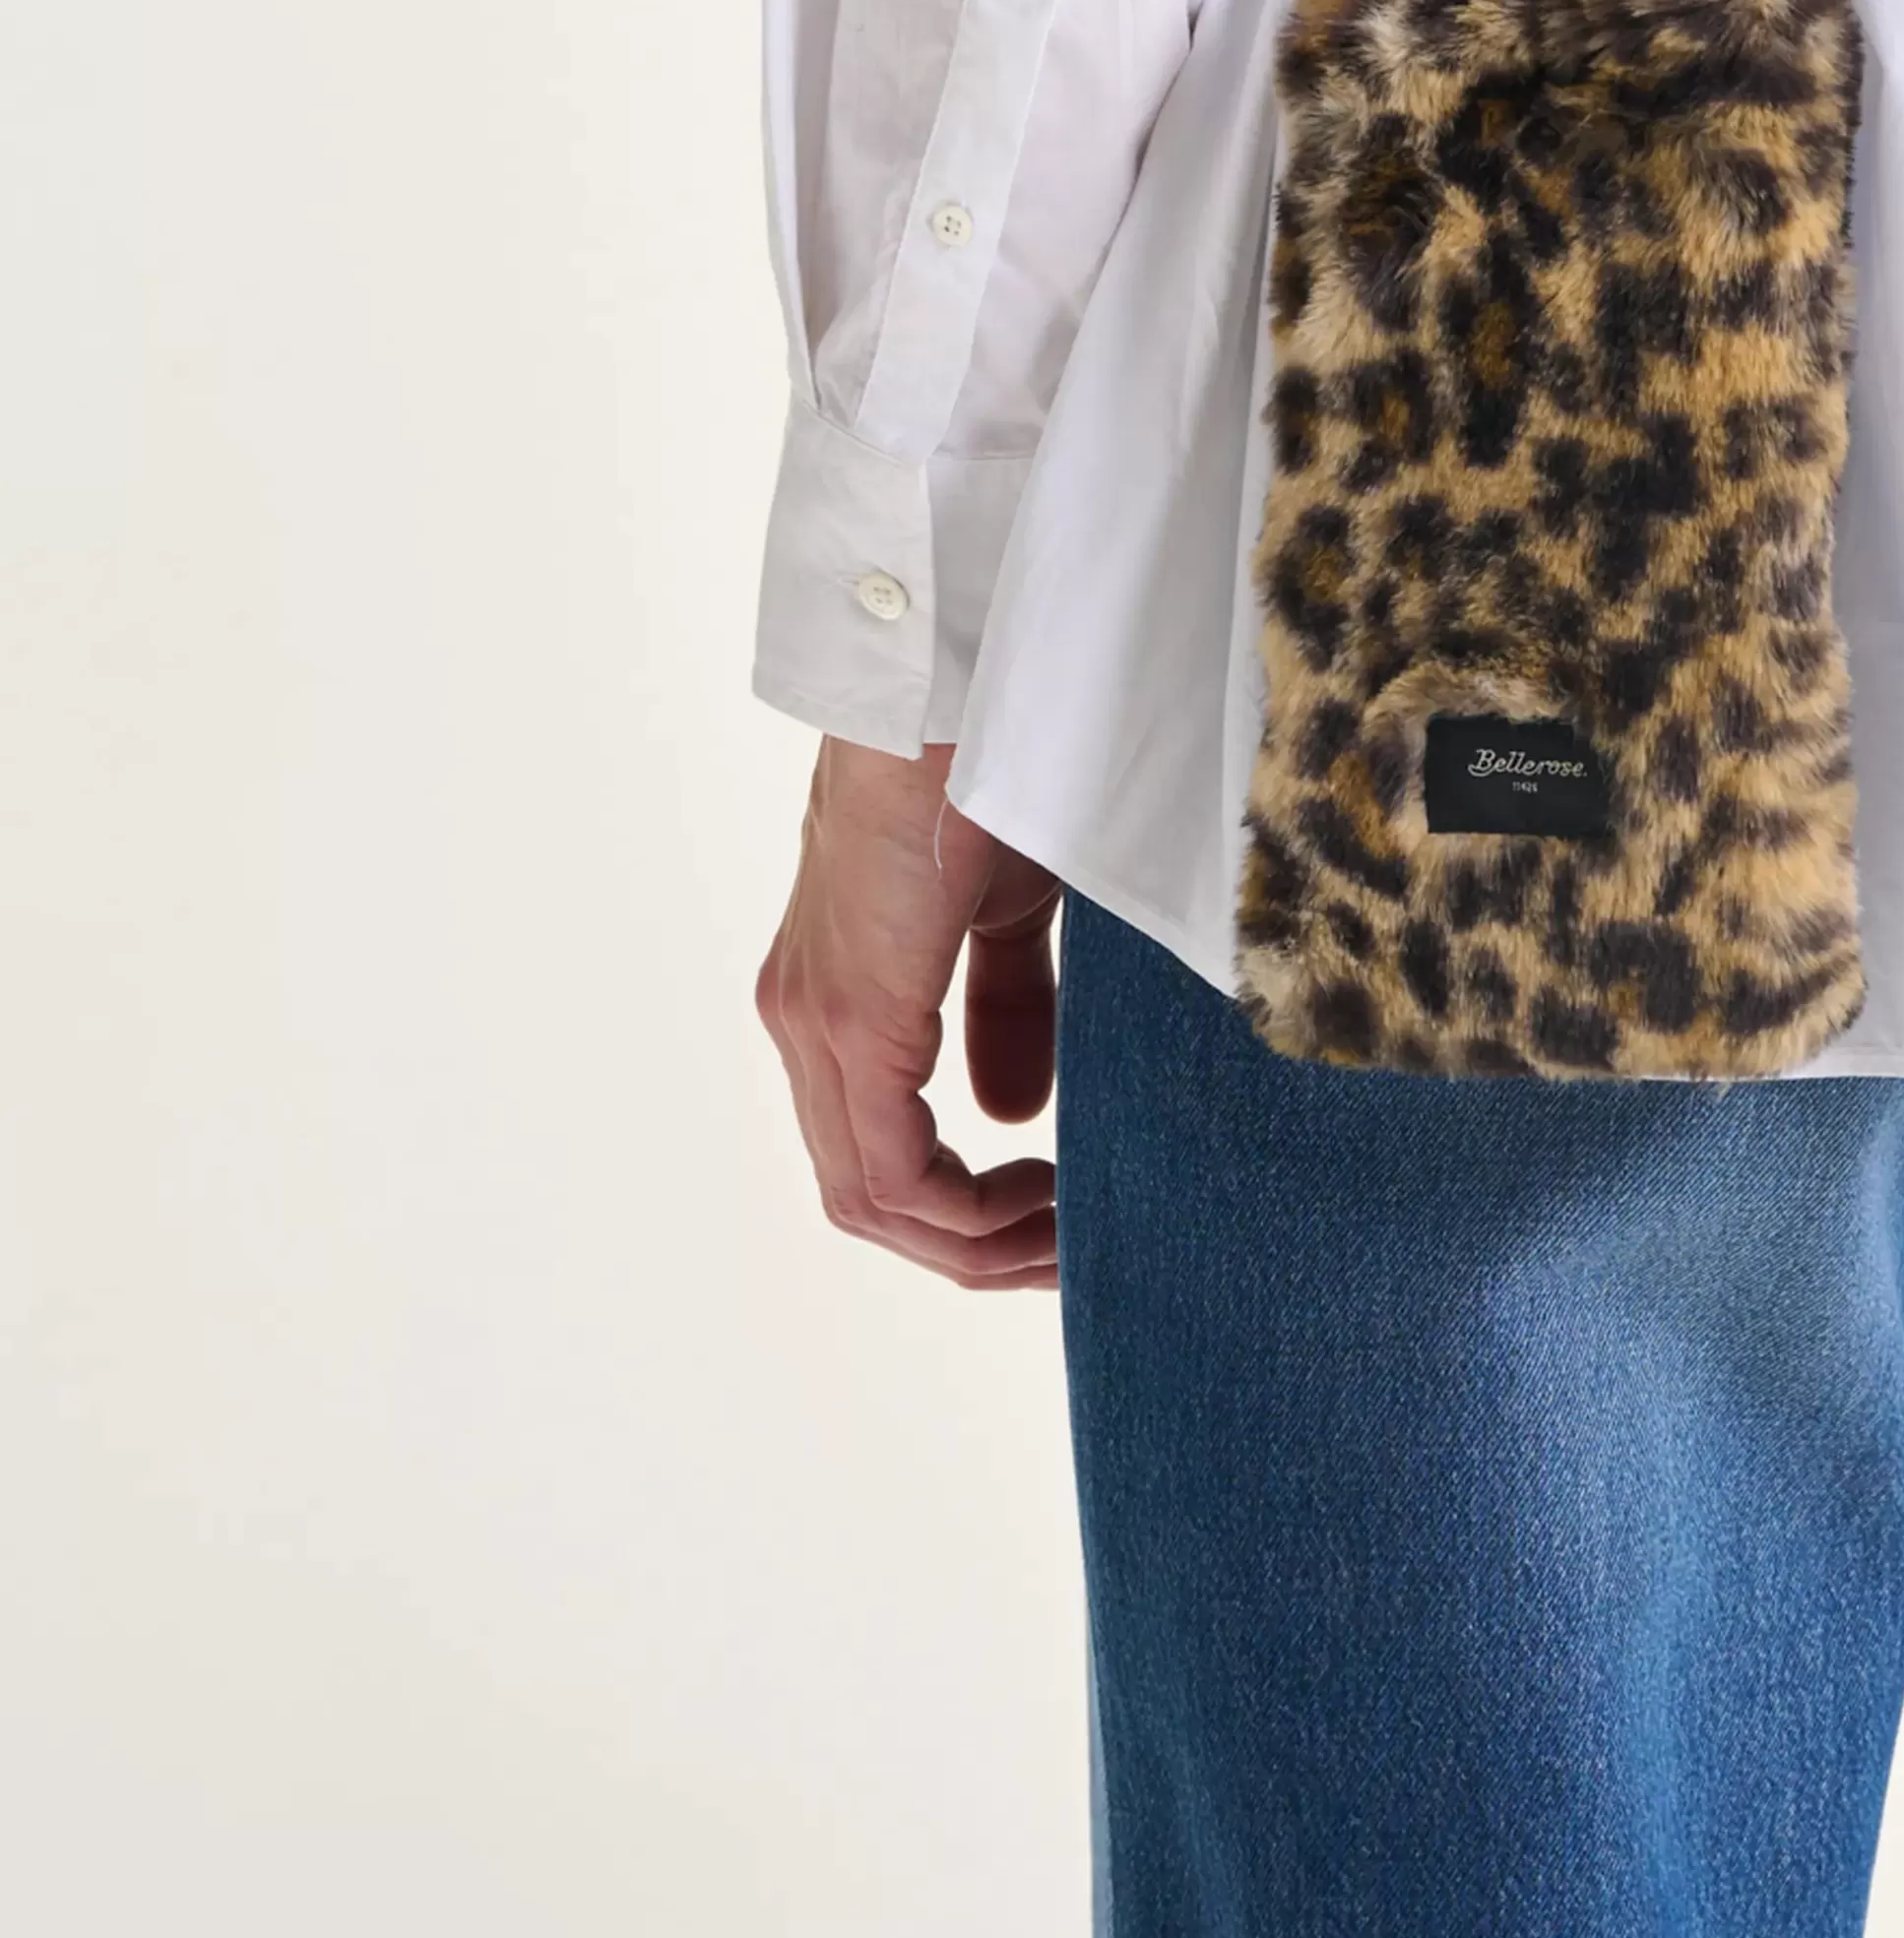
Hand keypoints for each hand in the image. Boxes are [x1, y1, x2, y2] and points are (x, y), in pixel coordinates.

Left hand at [756, 737, 1065, 1288]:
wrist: (953, 685)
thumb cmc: (986, 764)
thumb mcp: (1004, 908)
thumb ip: (1004, 1010)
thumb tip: (1012, 1111)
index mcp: (838, 994)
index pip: (875, 1152)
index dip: (960, 1209)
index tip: (1054, 1216)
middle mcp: (804, 1022)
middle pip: (866, 1196)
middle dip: (970, 1245)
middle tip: (1066, 1253)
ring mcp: (814, 1022)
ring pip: (869, 1197)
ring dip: (971, 1242)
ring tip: (1064, 1239)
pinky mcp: (850, 1016)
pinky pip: (888, 1170)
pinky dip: (963, 1210)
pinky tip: (1041, 1197)